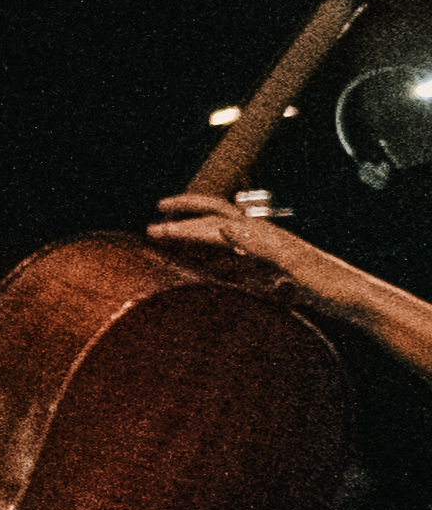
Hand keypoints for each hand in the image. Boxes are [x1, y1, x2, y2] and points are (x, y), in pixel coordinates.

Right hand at [155, 192, 345, 300]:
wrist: (354, 297)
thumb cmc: (327, 283)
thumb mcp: (293, 264)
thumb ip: (258, 244)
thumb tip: (223, 225)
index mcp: (262, 235)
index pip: (213, 223)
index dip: (183, 225)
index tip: (155, 228)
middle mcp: (262, 237)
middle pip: (217, 215)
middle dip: (186, 212)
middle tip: (158, 215)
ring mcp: (267, 250)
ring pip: (224, 232)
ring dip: (198, 230)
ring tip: (174, 235)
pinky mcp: (272, 265)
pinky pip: (235, 254)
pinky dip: (216, 254)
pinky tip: (207, 265)